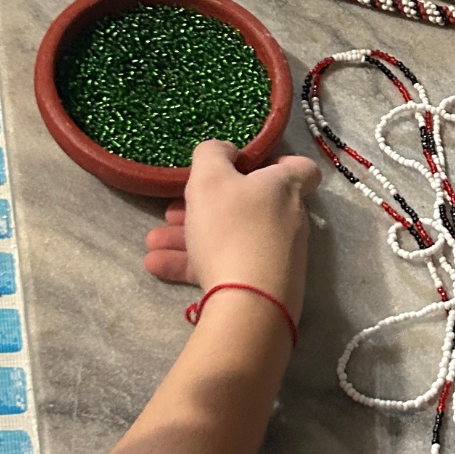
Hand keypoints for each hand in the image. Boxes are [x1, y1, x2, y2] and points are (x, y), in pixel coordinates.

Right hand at [143, 140, 319, 324]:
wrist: (247, 304)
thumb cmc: (231, 228)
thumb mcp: (210, 179)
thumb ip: (212, 154)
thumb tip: (226, 149)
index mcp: (283, 187)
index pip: (301, 168)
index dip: (277, 162)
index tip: (246, 165)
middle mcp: (286, 219)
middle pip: (248, 204)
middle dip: (206, 205)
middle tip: (173, 209)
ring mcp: (276, 255)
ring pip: (229, 236)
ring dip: (189, 236)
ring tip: (153, 241)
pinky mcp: (261, 285)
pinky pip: (224, 265)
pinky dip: (192, 263)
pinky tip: (157, 265)